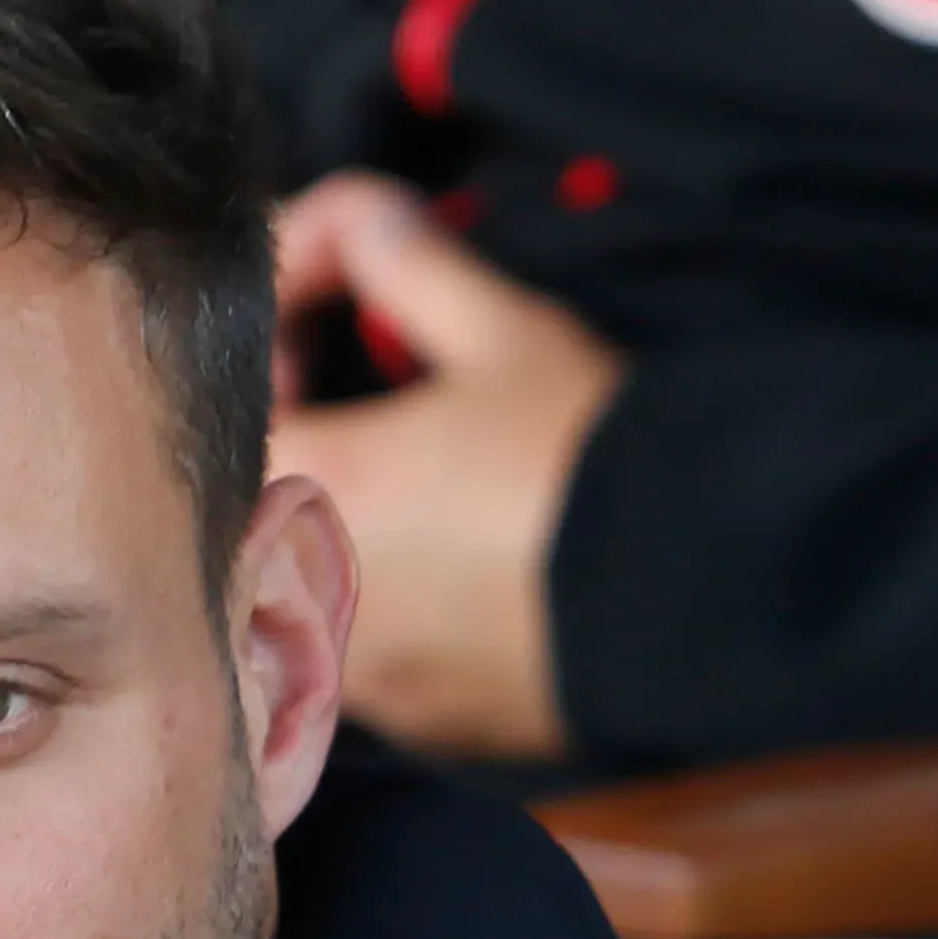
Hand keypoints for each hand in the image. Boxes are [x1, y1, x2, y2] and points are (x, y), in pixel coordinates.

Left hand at [270, 174, 622, 764]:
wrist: (706, 602)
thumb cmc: (594, 465)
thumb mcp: (507, 335)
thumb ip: (408, 264)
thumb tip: (366, 218)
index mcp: (311, 492)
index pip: (231, 397)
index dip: (276, 328)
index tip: (329, 294)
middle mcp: (308, 599)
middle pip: (255, 495)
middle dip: (299, 419)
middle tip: (354, 363)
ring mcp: (355, 672)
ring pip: (301, 579)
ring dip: (336, 514)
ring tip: (412, 462)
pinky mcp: (413, 720)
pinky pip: (363, 650)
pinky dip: (385, 594)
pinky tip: (450, 555)